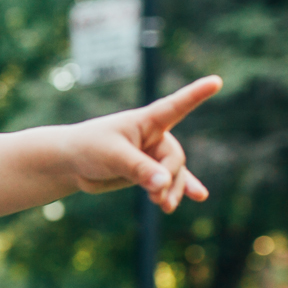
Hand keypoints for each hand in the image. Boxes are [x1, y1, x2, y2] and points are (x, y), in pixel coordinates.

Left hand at [64, 75, 222, 212]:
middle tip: (155, 196)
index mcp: (146, 121)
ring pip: (174, 174)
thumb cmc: (89, 148)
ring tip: (164, 206)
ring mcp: (151, 155)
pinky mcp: (147, 172)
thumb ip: (140, 169)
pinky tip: (198, 196)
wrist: (72, 164)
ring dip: (171, 190)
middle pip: (174, 158)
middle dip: (167, 177)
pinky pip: (170, 181)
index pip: (175, 106)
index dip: (196, 94)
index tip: (216, 80)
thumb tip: (165, 184)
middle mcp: (153, 136)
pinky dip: (181, 190)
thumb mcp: (114, 157)